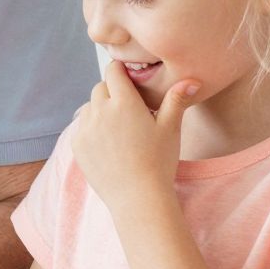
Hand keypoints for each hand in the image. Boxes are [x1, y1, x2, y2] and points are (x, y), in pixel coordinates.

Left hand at [69, 60, 198, 218]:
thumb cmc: (159, 161)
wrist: (138, 198)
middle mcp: (100, 111)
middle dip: (112, 92)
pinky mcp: (77, 145)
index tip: (128, 78)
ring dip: (100, 111)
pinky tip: (108, 144)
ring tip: (118, 129)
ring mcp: (85, 128)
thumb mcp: (171, 128)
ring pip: (89, 107)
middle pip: (100, 88)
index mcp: (123, 102)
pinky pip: (81, 127)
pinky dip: (91, 129)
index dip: (121, 71)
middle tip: (128, 109)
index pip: (114, 70)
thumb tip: (192, 80)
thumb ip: (176, 100)